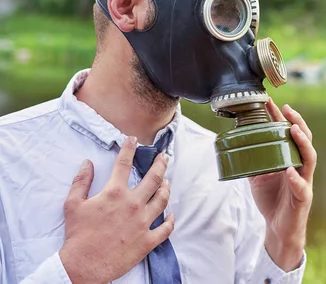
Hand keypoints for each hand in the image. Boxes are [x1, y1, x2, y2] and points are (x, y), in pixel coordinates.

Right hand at [59, 136, 173, 283]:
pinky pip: (166, 229)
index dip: (129, 148)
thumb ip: (81, 182)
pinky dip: (171, 221)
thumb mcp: (73, 205)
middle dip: (161, 165)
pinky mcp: (147, 240)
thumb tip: (87, 163)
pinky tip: (172, 215)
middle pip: (154, 179)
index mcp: (115, 193)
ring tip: (167, 182)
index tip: (134, 140)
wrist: (83, 265)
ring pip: (163, 200)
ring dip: (166, 189)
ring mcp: (143, 222)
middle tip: (164, 157)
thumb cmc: (77, 235)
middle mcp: (133, 204)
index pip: (124, 164)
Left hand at [249, 99, 316, 270]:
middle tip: (287, 109)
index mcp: (291, 159)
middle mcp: (301, 167)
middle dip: (298, 122)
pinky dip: (295, 179)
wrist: (279, 228)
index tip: (272, 102)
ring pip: (309, 159)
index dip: (282, 118)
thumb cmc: (272, 200)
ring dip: (302, 143)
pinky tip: (289, 171)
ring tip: (293, 130)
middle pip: (305, 140)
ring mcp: (304, 182)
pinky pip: (302, 188)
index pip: (290, 134)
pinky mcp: (303, 199)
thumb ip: (254, 160)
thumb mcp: (258, 176)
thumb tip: (235, 143)